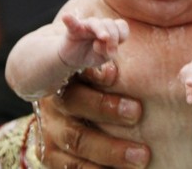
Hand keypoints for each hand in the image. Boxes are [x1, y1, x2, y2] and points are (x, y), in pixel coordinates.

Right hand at [36, 65, 150, 168]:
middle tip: (137, 112)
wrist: (62, 102)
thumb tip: (126, 37)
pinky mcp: (50, 154)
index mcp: (65, 74)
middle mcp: (54, 102)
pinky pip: (70, 167)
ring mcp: (51, 130)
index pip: (76, 70)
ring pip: (76, 141)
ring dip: (110, 150)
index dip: (94, 73)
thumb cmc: (94, 81)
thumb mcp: (99, 63)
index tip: (114, 74)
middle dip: (107, 109)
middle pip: (75, 103)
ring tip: (141, 156)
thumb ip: (110, 54)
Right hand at [59, 13, 128, 68]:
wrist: (73, 58)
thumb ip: (107, 52)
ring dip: (100, 29)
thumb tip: (102, 42)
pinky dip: (70, 20)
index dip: (121, 36)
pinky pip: (72, 23)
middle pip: (110, 23)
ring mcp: (86, 26)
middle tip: (110, 52)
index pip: (121, 26)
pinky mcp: (73, 30)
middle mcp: (100, 25)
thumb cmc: (92, 55)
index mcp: (110, 30)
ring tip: (104, 37)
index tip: (114, 51)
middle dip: (113, 36)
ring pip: (95, 23)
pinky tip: (66, 17)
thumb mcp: (102, 58)